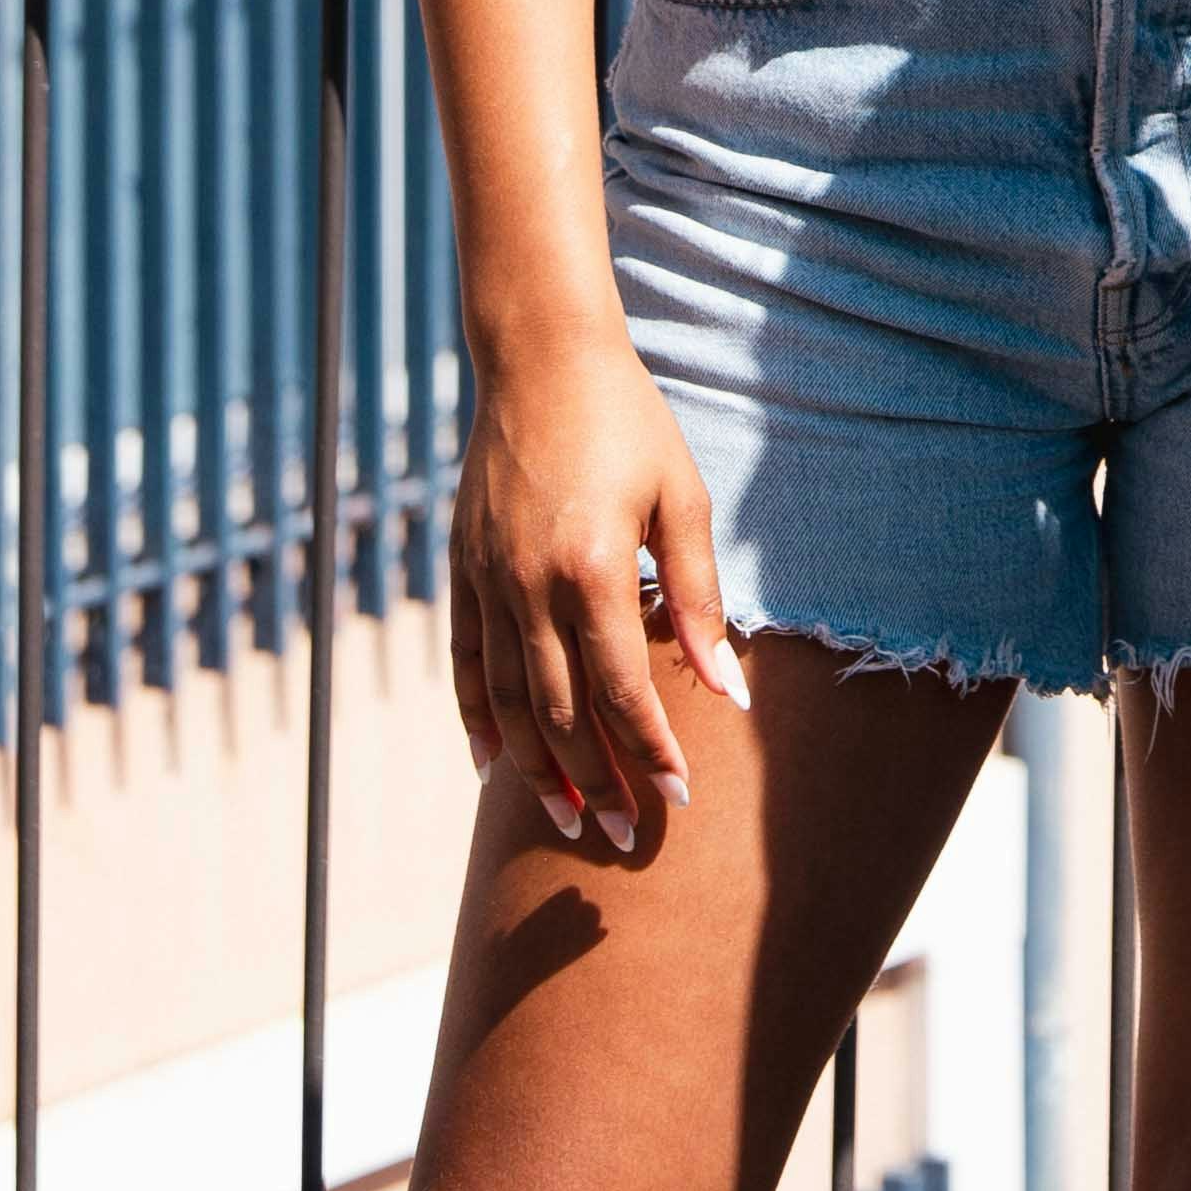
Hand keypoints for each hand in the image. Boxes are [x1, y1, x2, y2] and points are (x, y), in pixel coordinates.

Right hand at [447, 312, 752, 861]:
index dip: (650, 750)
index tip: (678, 797)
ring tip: (570, 818)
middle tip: (627, 834)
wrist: (541, 356)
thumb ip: (699, 598)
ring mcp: (486, 580)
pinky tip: (494, 765)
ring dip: (538, 769)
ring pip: (507, 702)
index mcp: (591, 569)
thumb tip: (728, 691)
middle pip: (560, 713)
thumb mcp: (682, 499)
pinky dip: (477, 720)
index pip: (621, 690)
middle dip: (597, 781)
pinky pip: (465, 664)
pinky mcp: (462, 569)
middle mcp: (528, 586)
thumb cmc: (628, 421)